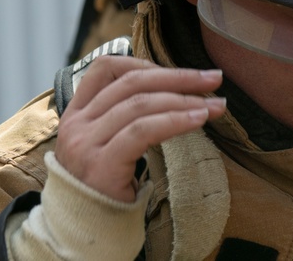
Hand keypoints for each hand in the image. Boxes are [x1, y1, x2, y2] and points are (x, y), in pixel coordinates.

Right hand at [55, 56, 224, 201]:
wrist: (86, 231)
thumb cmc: (107, 185)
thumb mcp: (108, 142)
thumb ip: (126, 115)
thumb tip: (174, 88)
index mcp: (77, 113)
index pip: (106, 68)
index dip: (145, 62)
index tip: (180, 72)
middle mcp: (77, 124)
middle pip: (132, 82)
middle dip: (178, 77)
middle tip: (213, 79)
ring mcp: (85, 143)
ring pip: (141, 104)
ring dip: (185, 100)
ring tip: (215, 105)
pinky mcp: (101, 165)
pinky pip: (143, 131)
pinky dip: (175, 120)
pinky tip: (198, 120)